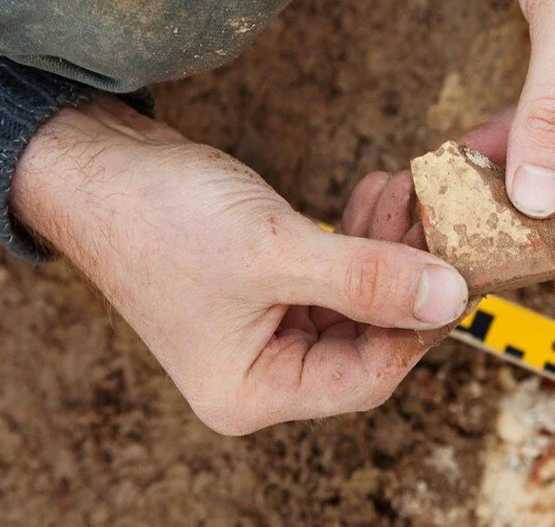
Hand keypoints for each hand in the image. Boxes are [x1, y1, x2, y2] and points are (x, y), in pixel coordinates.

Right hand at [10, 97, 469, 434]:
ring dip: (388, 247)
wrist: (95, 166)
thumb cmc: (157, 218)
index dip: (418, 328)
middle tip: (438, 222)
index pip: (366, 377)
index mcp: (253, 388)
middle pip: (368, 336)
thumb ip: (365, 279)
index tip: (458, 274)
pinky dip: (361, 235)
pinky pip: (335, 269)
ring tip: (406, 193)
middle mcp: (262, 367)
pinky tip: (378, 194)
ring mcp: (266, 324)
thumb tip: (448, 297)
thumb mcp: (273, 251)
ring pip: (357, 298)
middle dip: (406, 276)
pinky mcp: (270, 282)